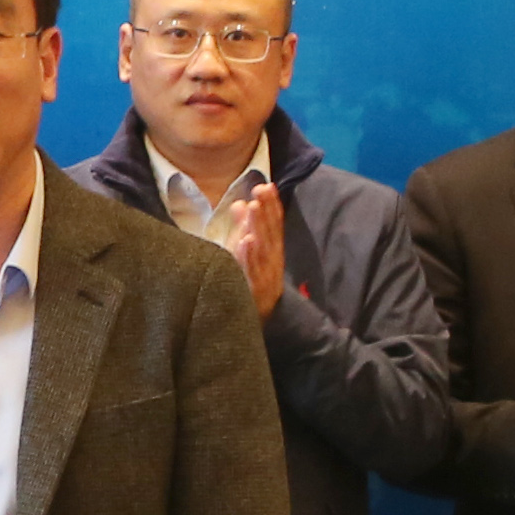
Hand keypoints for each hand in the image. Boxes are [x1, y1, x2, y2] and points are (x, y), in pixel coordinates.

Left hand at [224, 183, 288, 313]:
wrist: (246, 329)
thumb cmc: (245, 288)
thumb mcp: (246, 256)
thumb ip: (243, 230)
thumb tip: (240, 204)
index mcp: (272, 257)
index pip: (274, 227)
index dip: (272, 206)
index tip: (266, 186)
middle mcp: (272, 267)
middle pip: (270, 235)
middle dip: (266, 211)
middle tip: (260, 190)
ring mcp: (264, 281)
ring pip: (262, 251)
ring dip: (258, 228)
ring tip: (253, 208)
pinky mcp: (253, 294)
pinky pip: (250, 273)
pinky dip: (249, 256)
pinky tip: (246, 240)